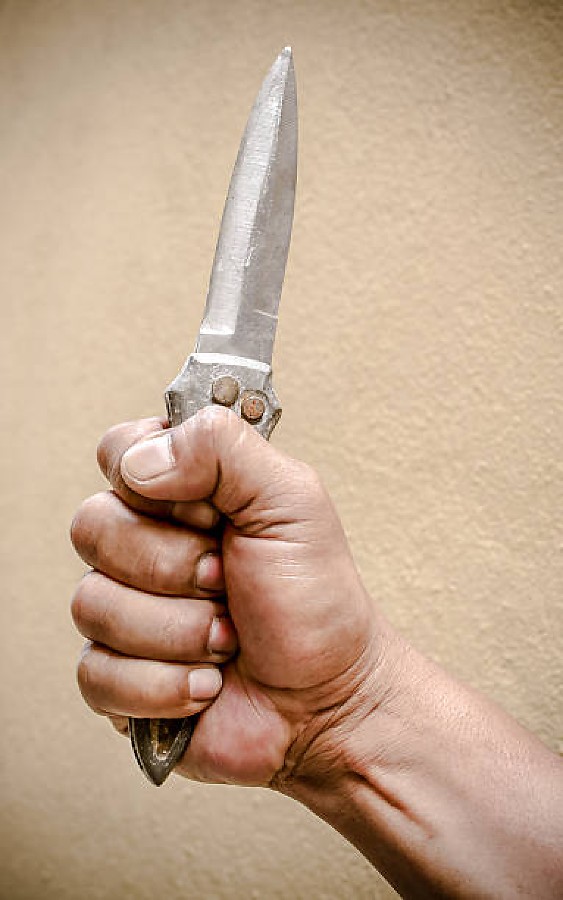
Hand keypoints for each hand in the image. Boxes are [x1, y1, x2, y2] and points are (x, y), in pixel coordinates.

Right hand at [71, 407, 385, 786]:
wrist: (329, 700)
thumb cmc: (316, 600)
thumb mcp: (292, 502)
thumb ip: (223, 448)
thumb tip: (139, 460)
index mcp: (183, 492)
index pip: (119, 452)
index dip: (159, 487)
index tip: (216, 515)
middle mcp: (144, 544)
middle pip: (93, 528)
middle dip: (176, 567)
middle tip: (228, 581)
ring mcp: (124, 610)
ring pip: (92, 605)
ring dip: (179, 632)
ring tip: (228, 638)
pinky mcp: (116, 675)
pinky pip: (96, 673)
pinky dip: (165, 685)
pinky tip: (207, 682)